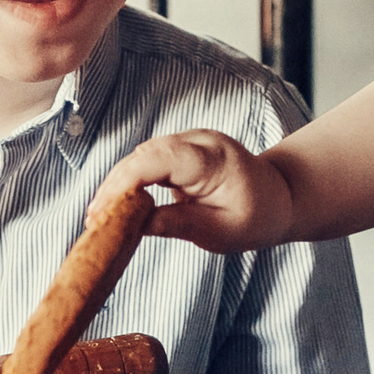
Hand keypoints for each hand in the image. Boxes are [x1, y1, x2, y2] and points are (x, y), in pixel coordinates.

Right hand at [91, 130, 295, 255]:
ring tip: (99, 218)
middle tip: (93, 222)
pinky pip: (150, 159)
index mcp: (212, 159)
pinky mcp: (183, 149)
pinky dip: (131, 181)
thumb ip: (180, 225)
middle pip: (143, 155)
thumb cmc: (257, 217)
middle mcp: (199, 141)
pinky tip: (118, 206)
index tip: (103, 212)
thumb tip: (137, 226)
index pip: (157, 160)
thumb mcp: (221, 232)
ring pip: (142, 156)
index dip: (124, 183)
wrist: (281, 196)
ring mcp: (191, 141)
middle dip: (114, 186)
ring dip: (119, 184)